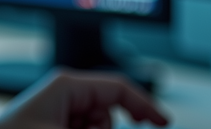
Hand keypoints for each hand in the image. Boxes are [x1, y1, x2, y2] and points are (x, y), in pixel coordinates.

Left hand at [0, 68, 168, 128]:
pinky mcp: (48, 127)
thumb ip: (104, 128)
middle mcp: (61, 95)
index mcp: (66, 85)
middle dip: (109, 128)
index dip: (144, 105)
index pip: (118, 87)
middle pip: (107, 111)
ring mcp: (54, 113)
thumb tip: (136, 123)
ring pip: (94, 125)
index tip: (162, 123)